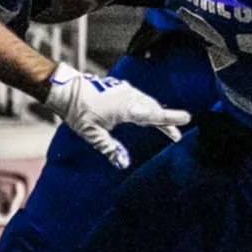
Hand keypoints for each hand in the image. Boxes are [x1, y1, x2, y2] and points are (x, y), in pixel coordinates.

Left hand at [40, 64, 188, 168]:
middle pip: (153, 109)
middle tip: (177, 135)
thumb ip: (110, 148)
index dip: (170, 119)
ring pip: (146, 103)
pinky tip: (145, 114)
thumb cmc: (77, 111)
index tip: (187, 118)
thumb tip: (124, 163)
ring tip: (166, 128)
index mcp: (125, 108)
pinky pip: (139, 98)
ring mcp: (124, 90)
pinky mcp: (118, 88)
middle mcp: (128, 96)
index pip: (153, 115)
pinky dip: (146, 107)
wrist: (64, 89)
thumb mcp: (92, 134)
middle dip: (166, 122)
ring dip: (156, 114)